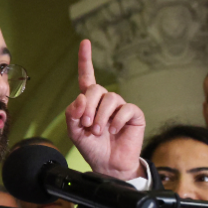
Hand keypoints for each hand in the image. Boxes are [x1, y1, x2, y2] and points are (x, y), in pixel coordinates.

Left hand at [65, 40, 145, 180]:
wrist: (108, 165)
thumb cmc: (93, 148)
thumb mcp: (75, 131)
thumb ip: (72, 114)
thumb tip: (80, 98)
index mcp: (90, 102)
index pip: (87, 77)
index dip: (86, 59)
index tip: (85, 42)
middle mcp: (106, 101)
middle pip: (96, 89)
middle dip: (89, 106)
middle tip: (88, 125)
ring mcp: (121, 107)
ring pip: (110, 98)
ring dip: (101, 116)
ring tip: (99, 131)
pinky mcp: (134, 115)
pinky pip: (125, 109)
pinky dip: (117, 120)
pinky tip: (114, 130)